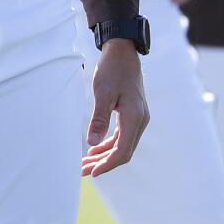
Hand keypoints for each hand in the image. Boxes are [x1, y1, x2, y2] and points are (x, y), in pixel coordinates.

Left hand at [82, 38, 148, 176]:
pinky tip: (94, 148)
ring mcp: (138, 117)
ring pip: (122, 144)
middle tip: (83, 171)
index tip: (91, 172)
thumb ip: (99, 119)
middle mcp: (140, 120)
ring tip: (85, 163)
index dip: (107, 164)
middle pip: (123, 151)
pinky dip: (109, 144)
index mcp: (135, 118)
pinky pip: (122, 135)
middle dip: (103, 163)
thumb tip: (91, 144)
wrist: (123, 51)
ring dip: (105, 155)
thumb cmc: (112, 70)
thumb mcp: (102, 93)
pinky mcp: (133, 113)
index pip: (122, 151)